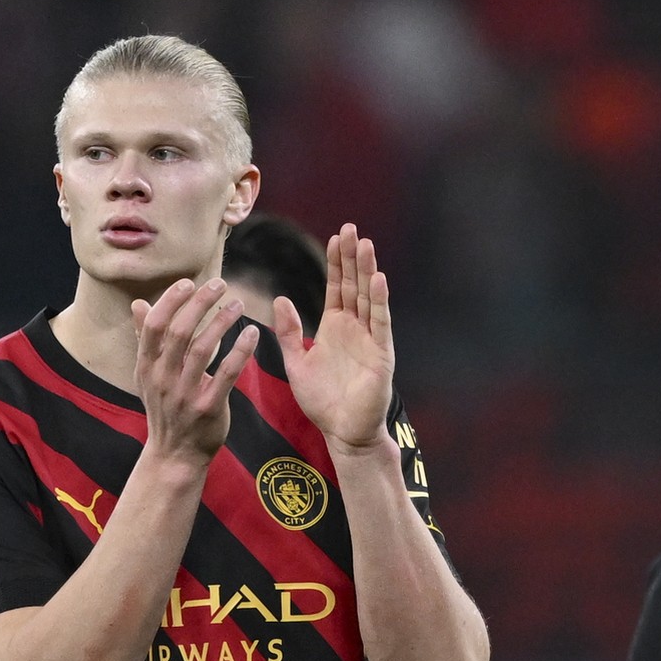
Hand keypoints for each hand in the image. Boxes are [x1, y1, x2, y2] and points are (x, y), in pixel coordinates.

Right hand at [131, 278, 258, 462]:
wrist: (175, 455)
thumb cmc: (165, 408)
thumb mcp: (148, 376)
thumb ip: (145, 338)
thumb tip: (138, 303)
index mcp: (146, 367)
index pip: (154, 326)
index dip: (171, 301)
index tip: (189, 282)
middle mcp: (163, 378)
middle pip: (180, 331)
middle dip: (200, 303)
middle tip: (220, 284)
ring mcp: (185, 394)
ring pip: (204, 349)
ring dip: (222, 322)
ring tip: (238, 304)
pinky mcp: (209, 407)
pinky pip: (227, 373)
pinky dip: (240, 351)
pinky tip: (251, 334)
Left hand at [273, 223, 393, 449]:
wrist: (343, 432)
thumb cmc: (322, 401)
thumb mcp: (296, 362)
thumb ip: (288, 332)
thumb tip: (279, 299)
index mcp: (335, 327)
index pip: (338, 287)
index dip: (337, 263)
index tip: (336, 237)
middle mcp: (356, 328)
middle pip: (355, 285)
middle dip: (353, 257)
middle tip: (351, 228)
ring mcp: (371, 339)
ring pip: (368, 298)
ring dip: (367, 271)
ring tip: (365, 244)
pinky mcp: (381, 354)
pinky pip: (380, 323)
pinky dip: (379, 301)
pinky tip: (378, 280)